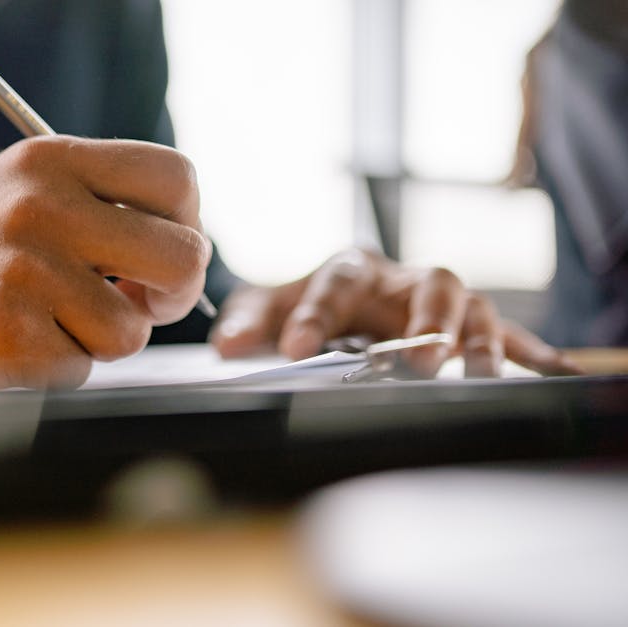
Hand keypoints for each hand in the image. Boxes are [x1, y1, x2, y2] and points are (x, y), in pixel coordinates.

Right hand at [0, 136, 210, 390]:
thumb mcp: (23, 191)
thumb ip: (99, 201)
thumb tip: (185, 249)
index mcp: (52, 160)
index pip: (176, 175)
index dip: (187, 223)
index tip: (158, 254)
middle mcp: (42, 205)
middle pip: (182, 255)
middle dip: (171, 294)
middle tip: (139, 303)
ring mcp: (25, 268)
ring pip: (134, 329)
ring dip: (103, 341)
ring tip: (53, 323)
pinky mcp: (8, 330)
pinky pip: (83, 369)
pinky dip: (60, 368)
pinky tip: (18, 344)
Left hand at [209, 249, 583, 376]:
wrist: (332, 299)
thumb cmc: (302, 306)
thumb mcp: (266, 310)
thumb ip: (245, 323)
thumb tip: (226, 347)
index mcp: (349, 267)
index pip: (336, 282)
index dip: (316, 314)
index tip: (296, 348)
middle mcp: (401, 278)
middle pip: (427, 285)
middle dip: (424, 323)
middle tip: (415, 360)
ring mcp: (439, 301)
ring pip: (471, 307)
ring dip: (476, 341)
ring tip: (478, 375)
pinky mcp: (465, 325)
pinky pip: (507, 333)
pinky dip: (531, 352)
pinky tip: (557, 372)